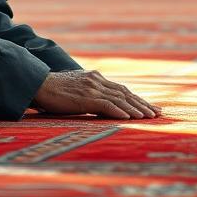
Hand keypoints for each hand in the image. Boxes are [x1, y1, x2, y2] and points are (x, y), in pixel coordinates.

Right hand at [32, 69, 160, 118]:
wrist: (38, 85)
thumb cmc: (54, 90)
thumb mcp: (75, 88)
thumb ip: (88, 92)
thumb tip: (97, 102)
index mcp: (96, 78)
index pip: (121, 89)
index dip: (136, 98)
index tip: (149, 107)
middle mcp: (97, 81)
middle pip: (125, 93)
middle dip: (142, 104)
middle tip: (158, 113)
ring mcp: (92, 88)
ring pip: (120, 99)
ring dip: (136, 109)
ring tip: (148, 117)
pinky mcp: (85, 97)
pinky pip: (106, 105)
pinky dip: (119, 111)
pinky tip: (129, 118)